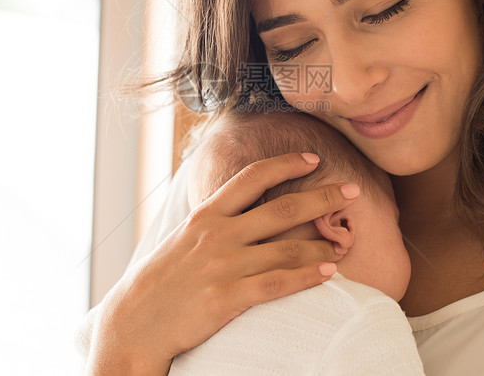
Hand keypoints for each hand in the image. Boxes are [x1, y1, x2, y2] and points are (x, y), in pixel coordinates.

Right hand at [85, 152, 359, 374]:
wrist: (133, 323)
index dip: (286, 164)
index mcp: (206, 215)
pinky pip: (278, 283)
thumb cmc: (160, 280)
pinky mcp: (227, 298)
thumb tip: (240, 204)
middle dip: (323, 197)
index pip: (252, 177)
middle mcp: (217, 234)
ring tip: (342, 243)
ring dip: (322, 244)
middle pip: (282, 209)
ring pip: (287, 248)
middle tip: (351, 190)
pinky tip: (329, 272)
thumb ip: (212, 220)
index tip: (312, 159)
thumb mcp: (181, 237)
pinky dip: (308, 276)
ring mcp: (223, 266)